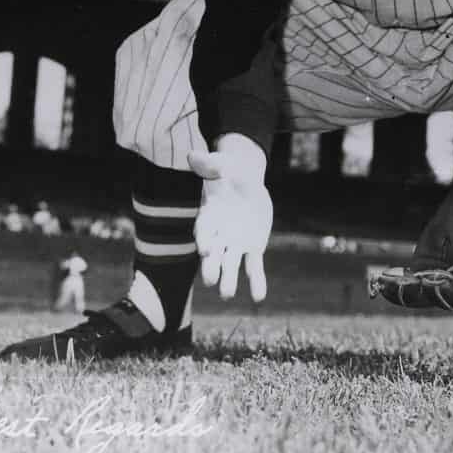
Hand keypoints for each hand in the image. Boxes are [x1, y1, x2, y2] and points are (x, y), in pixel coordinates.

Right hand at [187, 135, 272, 301]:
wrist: (244, 182)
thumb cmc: (228, 171)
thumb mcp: (220, 164)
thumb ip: (208, 164)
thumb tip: (193, 155)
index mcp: (208, 216)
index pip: (203, 231)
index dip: (204, 240)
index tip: (206, 250)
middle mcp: (218, 235)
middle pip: (213, 255)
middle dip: (211, 267)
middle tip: (210, 281)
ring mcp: (235, 244)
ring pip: (231, 265)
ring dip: (229, 280)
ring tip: (228, 295)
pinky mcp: (252, 248)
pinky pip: (254, 268)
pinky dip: (256, 282)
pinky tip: (259, 297)